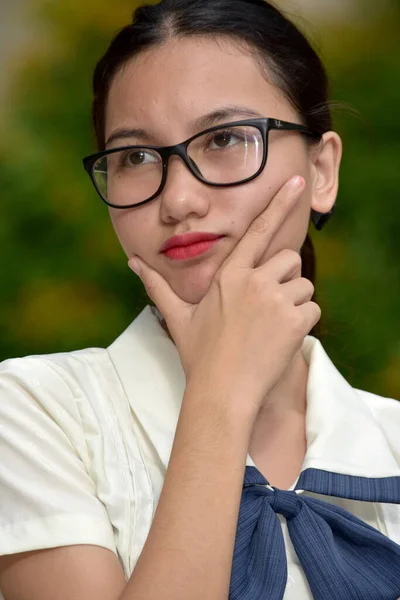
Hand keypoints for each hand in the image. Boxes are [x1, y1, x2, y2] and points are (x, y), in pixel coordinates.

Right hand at [128, 176, 320, 416]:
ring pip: (304, 285)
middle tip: (268, 304)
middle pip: (290, 258)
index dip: (280, 204)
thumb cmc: (199, 355)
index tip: (297, 184)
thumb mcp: (177, 317)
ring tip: (271, 326)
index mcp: (229, 275)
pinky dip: (302, 322)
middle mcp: (254, 281)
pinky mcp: (295, 321)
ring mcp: (275, 300)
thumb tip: (133, 263)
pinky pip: (312, 309)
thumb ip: (157, 285)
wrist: (221, 393)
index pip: (258, 231)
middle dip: (285, 277)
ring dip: (294, 302)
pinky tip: (281, 339)